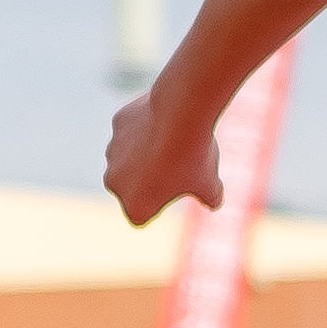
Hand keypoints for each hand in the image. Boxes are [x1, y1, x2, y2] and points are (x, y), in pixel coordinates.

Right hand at [104, 91, 223, 230]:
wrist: (181, 114)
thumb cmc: (193, 157)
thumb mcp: (209, 184)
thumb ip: (210, 197)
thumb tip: (214, 201)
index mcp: (135, 208)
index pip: (146, 213)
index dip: (164, 200)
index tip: (180, 187)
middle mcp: (115, 183)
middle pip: (134, 185)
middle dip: (149, 178)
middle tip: (177, 163)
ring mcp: (112, 152)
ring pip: (129, 156)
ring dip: (145, 152)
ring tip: (174, 140)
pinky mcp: (117, 124)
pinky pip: (132, 128)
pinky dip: (146, 126)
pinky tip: (165, 120)